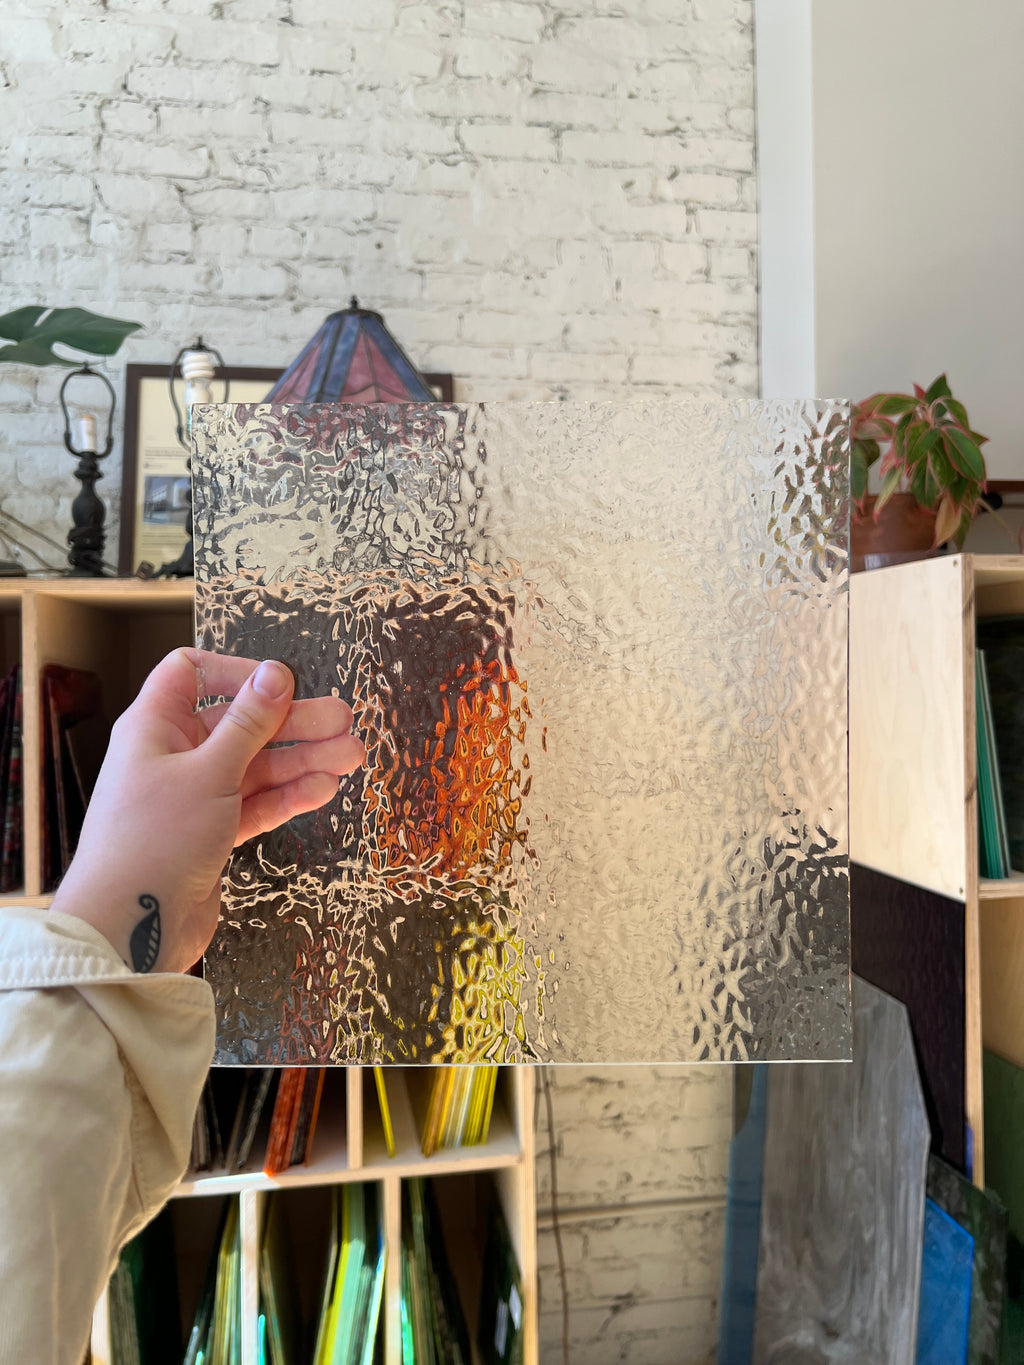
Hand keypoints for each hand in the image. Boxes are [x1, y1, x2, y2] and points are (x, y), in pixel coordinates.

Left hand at [51, 648, 364, 972]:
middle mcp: (173, 756)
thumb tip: (275, 675)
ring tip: (351, 756)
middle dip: (294, 723)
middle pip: (241, 724)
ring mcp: (195, 796)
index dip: (236, 673)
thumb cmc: (151, 844)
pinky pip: (257, 804)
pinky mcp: (212, 833)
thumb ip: (248, 724)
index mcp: (155, 727)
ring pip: (257, 767)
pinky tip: (323, 789)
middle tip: (343, 722)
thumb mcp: (209, 773)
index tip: (281, 685)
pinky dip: (288, 796)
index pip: (192, 674)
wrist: (129, 928)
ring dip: (303, 760)